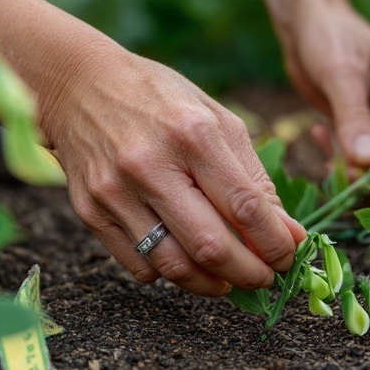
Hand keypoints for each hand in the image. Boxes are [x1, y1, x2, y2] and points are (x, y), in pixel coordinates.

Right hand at [0, 0, 303, 296]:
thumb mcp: (215, 118)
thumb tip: (288, 234)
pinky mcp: (90, 211)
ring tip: (229, 278)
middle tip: (265, 278)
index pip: (246, 207)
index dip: (276, 243)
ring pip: (174, 266)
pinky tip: (185, 260)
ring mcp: (115, 191)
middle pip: (212, 246)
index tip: (289, 256)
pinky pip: (140, 266)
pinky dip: (170, 274)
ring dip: (212, 284)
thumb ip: (253, 177)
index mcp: (192, 133)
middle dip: (251, 274)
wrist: (80, 84)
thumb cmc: (159, 98)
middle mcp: (151, 164)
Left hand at [245, 0, 369, 186]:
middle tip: (332, 173)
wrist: (309, 23)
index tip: (346, 175)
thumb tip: (368, 164)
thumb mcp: (339, 74)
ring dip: (356, 176)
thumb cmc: (328, 36)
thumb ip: (353, 118)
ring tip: (323, 151)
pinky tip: (319, 136)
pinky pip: (367, 164)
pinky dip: (344, 163)